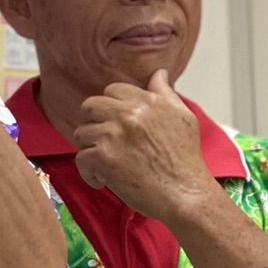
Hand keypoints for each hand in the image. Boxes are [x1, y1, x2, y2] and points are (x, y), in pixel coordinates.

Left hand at [72, 72, 211, 220]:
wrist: (185, 193)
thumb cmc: (186, 159)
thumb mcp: (184, 118)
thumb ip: (166, 94)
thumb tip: (158, 73)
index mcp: (146, 102)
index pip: (112, 91)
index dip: (111, 108)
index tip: (116, 125)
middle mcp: (128, 114)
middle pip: (90, 106)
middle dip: (93, 123)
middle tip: (104, 141)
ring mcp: (113, 135)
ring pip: (81, 133)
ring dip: (90, 149)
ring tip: (106, 164)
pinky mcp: (103, 159)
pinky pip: (81, 159)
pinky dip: (89, 173)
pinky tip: (104, 180)